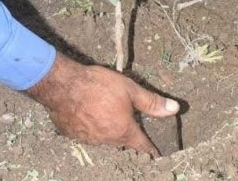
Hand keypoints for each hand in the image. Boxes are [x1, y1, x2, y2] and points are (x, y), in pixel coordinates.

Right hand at [28, 53, 179, 155]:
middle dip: (126, 134)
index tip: (155, 152)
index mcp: (124, 131)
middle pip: (122, 140)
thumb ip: (151, 102)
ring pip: (104, 138)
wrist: (63, 85)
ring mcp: (89, 139)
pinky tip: (86, 114)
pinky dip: (90, 127)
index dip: (151, 148)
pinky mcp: (73, 135)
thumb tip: (175, 108)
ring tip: (104, 114)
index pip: (143, 145)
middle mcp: (108, 140)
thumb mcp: (129, 88)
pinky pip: (86, 134)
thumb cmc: (97, 85)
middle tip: (125, 121)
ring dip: (107, 130)